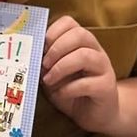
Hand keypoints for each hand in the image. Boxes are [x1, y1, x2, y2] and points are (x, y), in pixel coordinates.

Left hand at [42, 16, 118, 132]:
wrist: (94, 113)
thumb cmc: (70, 90)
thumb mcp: (53, 73)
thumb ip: (45, 63)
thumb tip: (30, 55)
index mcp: (82, 43)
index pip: (70, 23)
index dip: (53, 31)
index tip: (41, 46)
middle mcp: (96, 51)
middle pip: (80, 34)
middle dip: (57, 48)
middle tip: (44, 64)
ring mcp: (104, 68)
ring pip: (85, 56)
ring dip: (61, 67)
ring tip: (48, 80)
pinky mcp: (106, 88)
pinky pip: (88, 83)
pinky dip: (68, 88)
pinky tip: (60, 93)